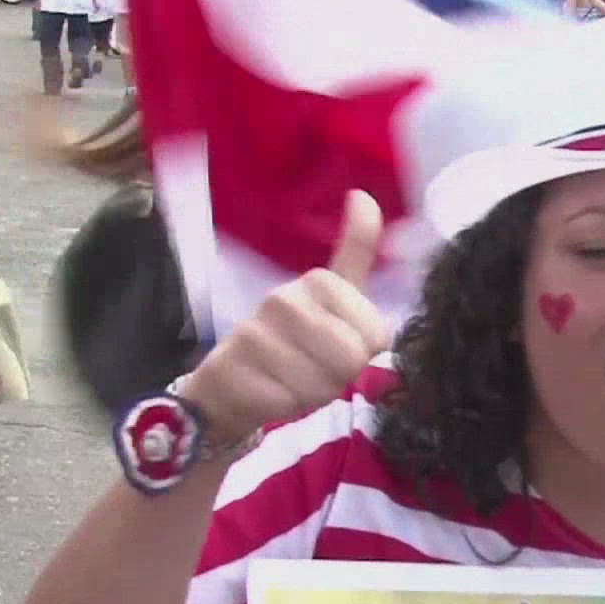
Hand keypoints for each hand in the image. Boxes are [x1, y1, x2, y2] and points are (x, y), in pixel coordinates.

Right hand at [178, 190, 386, 442]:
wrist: (228, 386)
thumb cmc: (292, 346)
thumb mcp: (334, 302)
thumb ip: (356, 252)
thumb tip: (364, 196)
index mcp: (318, 282)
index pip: (375, 335)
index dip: (362, 354)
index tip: (336, 346)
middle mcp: (284, 298)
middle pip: (350, 359)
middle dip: (338, 377)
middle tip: (311, 370)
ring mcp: (254, 331)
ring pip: (320, 384)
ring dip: (311, 394)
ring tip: (287, 381)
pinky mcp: (233, 367)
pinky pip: (287, 401)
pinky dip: (283, 407)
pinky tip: (266, 395)